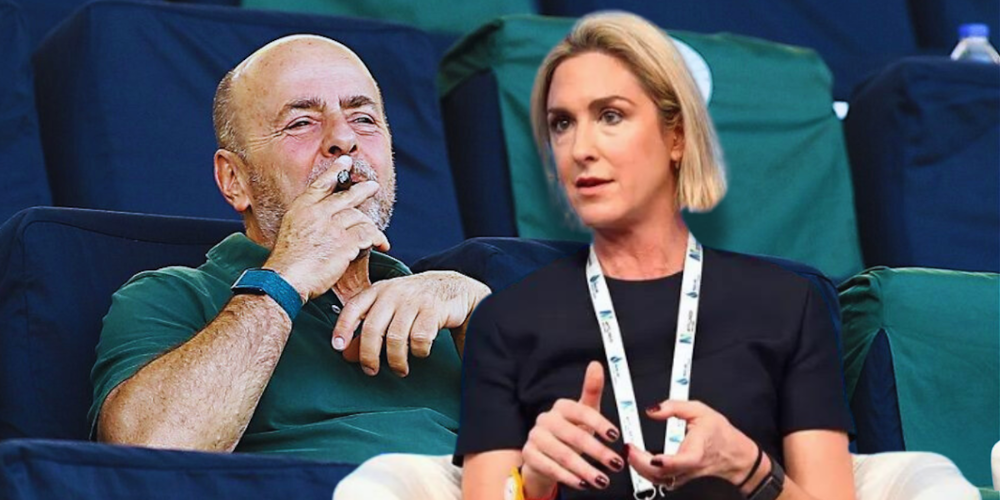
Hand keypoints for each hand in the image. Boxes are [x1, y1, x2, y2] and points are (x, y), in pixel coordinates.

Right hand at [263, 159, 389, 302]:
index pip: (321, 184)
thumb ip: (308, 220)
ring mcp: (332, 226)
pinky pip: (368, 234)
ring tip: (378, 234)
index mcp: (302, 208)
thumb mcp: (292, 230)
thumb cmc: (287, 262)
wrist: (286, 279)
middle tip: (372, 186)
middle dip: (362, 190)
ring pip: (360, 217)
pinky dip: (377, 239)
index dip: (335, 171)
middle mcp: (317, 212)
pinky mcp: (344, 242)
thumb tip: (323, 219)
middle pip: (346, 196)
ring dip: (371, 226)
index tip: (345, 161)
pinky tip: (381, 244)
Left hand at [331, 271, 488, 376]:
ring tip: (400, 369)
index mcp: (378, 290)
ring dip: (396, 360)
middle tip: (371, 371)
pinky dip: (419, 351)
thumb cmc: (416, 302)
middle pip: (372, 329)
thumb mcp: (390, 310)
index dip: (343, 329)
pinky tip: (420, 352)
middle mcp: (393, 293)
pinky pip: (420, 339)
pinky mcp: (433, 310)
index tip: (338, 348)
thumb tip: (347, 355)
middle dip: (369, 355)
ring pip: (395, 338)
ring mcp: (414, 301)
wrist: (454, 287)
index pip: (353, 308)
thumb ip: (369, 331)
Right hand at [520, 362, 622, 495]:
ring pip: (563, 455)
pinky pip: (550, 467)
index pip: (581, 411)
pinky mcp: (529, 455)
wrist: (545, 454)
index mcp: (561, 406)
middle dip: (598, 452)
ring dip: (585, 469)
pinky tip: (582, 483)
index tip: (615, 435)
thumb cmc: (569, 433)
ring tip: (602, 480)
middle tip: (615, 463)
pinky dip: (569, 478)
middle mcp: (546, 419)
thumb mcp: (585, 413)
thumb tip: (596, 365)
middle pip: (574, 436)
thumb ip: (592, 391)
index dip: (599, 423)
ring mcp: (535, 437)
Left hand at [626, 400, 760, 492]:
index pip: (684, 460)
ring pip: (659, 480)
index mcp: (698, 449)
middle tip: (629, 449)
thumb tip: (652, 409)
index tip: (653, 457)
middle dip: (642, 464)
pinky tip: (637, 460)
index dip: (668, 462)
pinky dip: (646, 471)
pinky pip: (659, 480)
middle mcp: (690, 466)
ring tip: (630, 452)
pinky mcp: (678, 478)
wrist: (733, 452)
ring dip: (640, 468)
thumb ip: (674, 406)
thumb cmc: (718, 432)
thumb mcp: (699, 410)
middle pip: (664, 474)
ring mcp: (683, 475)